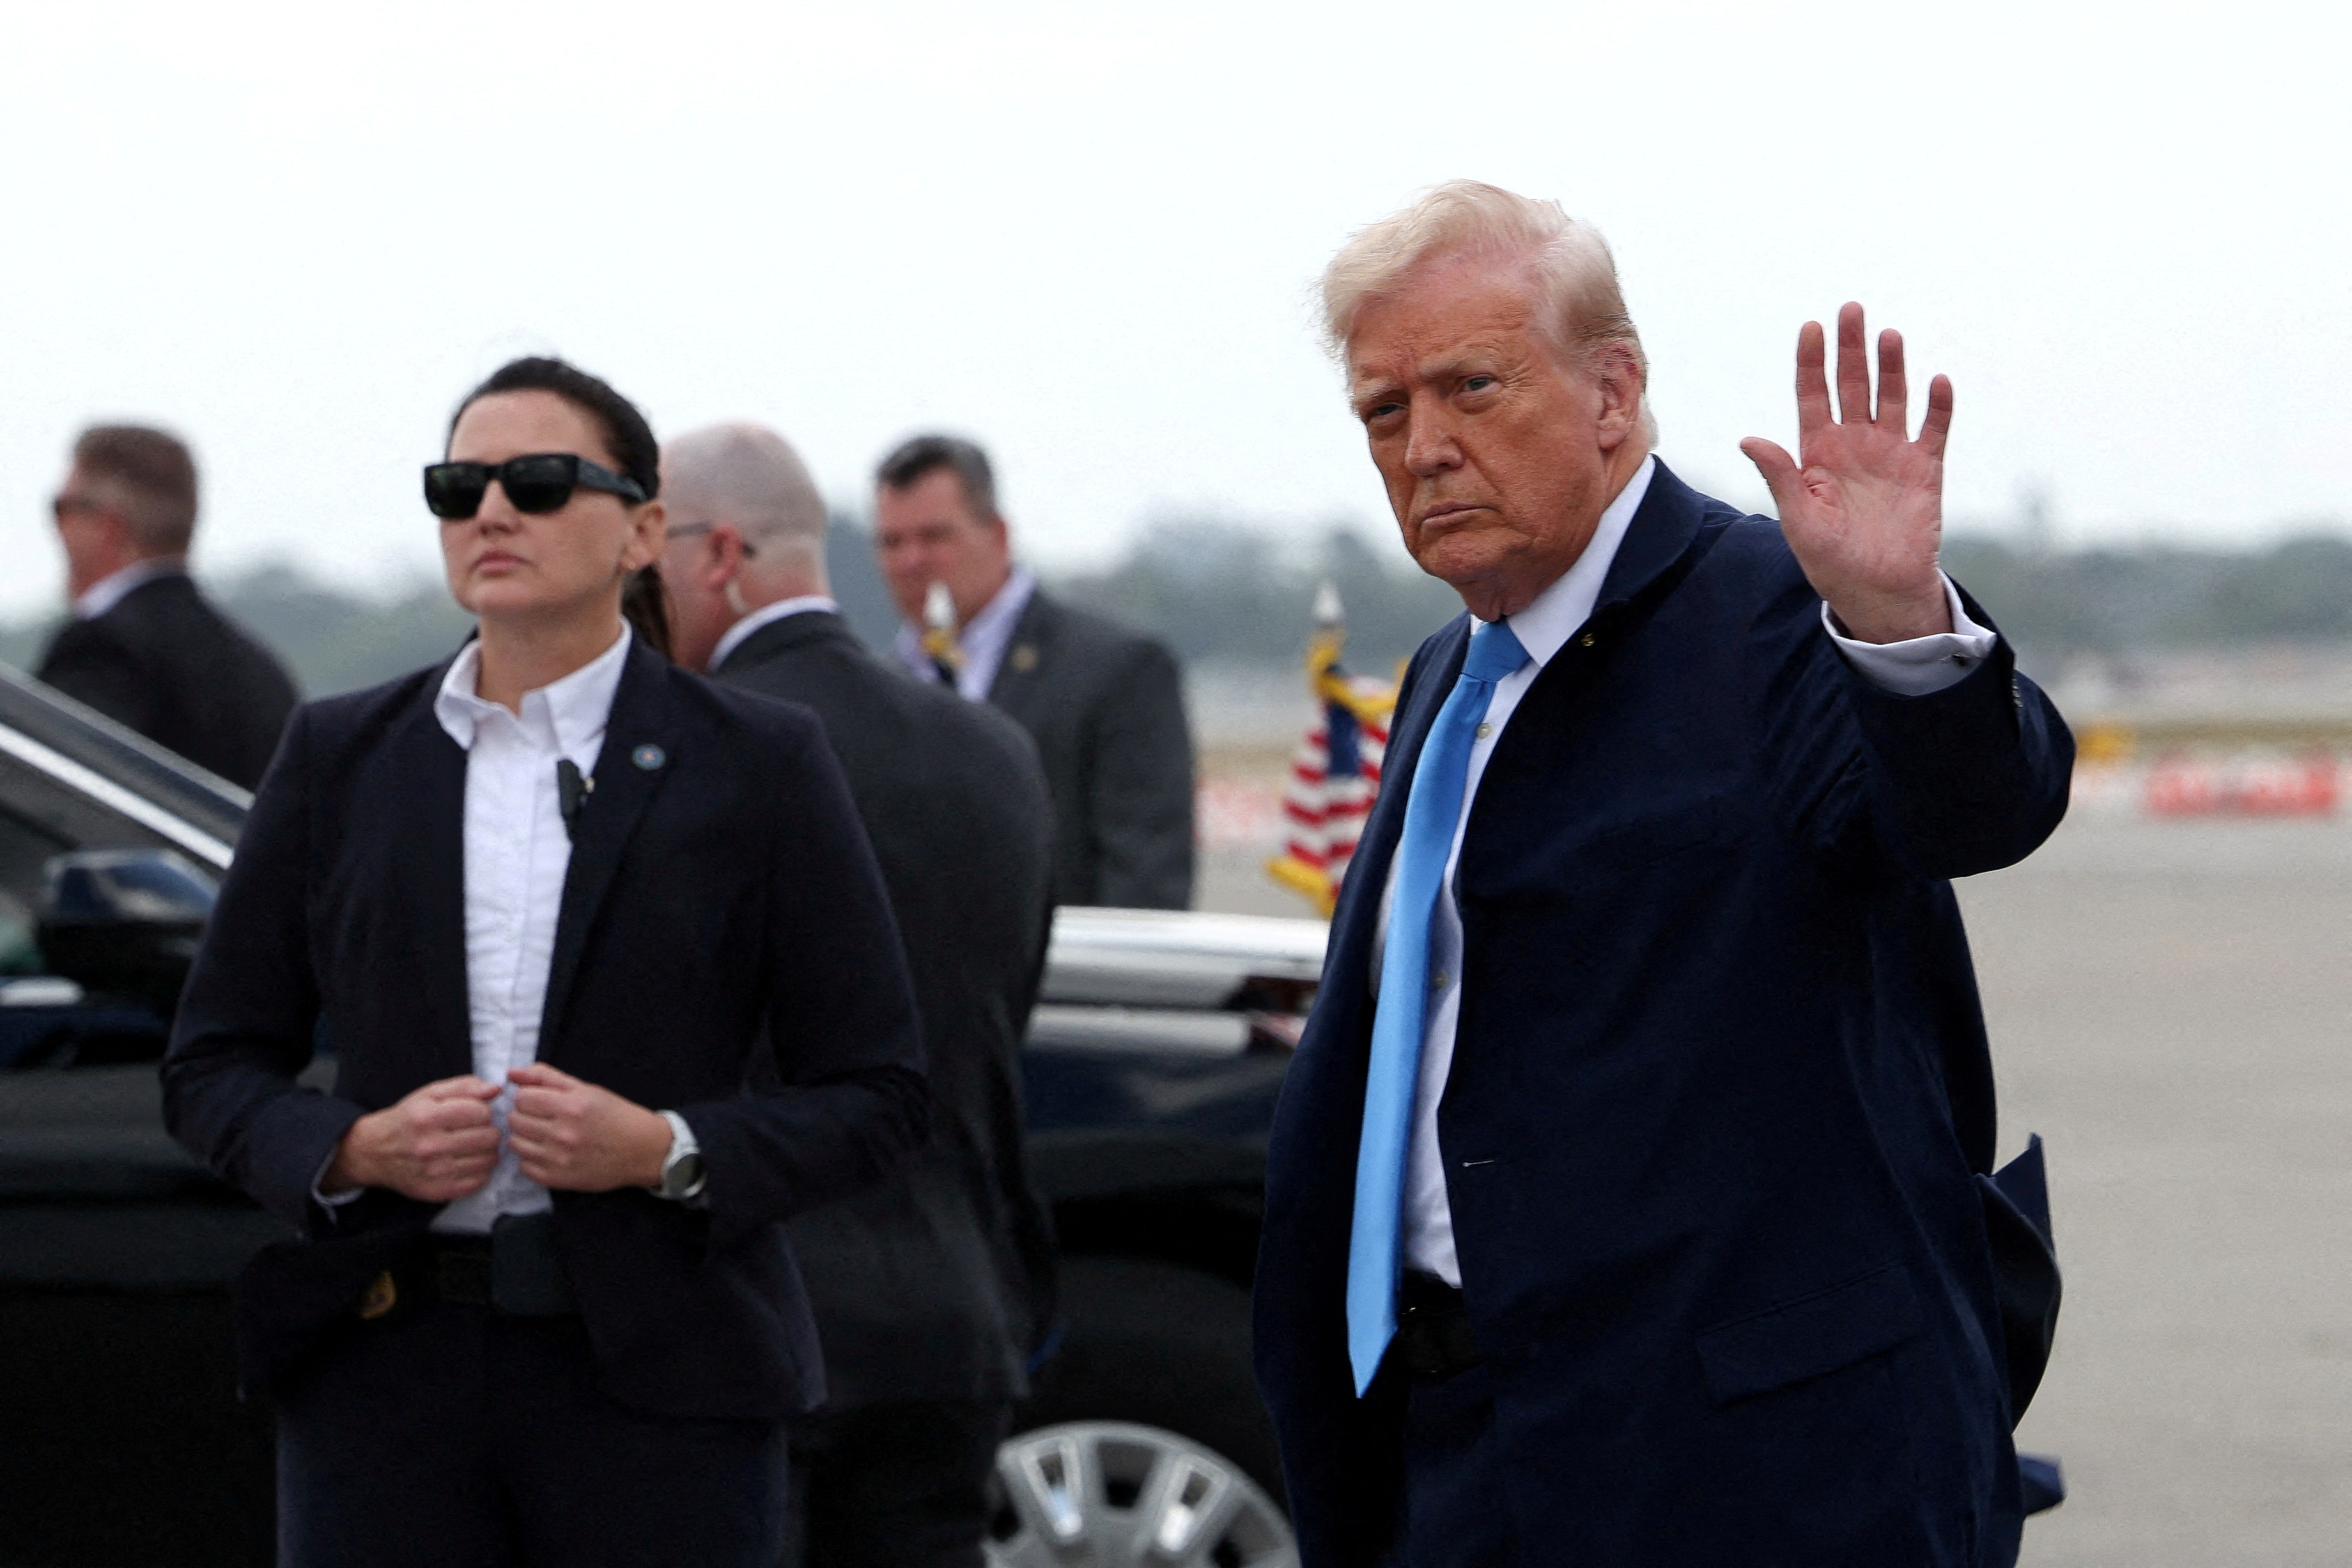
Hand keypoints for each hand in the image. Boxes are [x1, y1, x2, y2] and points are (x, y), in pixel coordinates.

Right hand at [325, 1076, 501, 1202]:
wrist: (375, 1152)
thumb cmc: (408, 1119)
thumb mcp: (430, 1094)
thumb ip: (465, 1087)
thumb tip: (495, 1089)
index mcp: (427, 1117)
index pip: (481, 1112)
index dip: (483, 1110)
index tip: (474, 1113)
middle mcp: (430, 1146)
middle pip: (489, 1137)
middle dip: (488, 1130)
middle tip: (476, 1130)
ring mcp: (434, 1172)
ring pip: (489, 1160)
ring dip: (487, 1151)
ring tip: (472, 1146)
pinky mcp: (438, 1191)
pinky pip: (480, 1181)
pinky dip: (480, 1170)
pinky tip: (467, 1162)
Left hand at [506, 1062, 672, 1192]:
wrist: (642, 1150)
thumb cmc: (614, 1115)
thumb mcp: (585, 1088)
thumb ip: (546, 1077)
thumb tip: (511, 1073)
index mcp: (571, 1106)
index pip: (521, 1098)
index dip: (529, 1097)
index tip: (542, 1101)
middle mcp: (563, 1134)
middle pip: (515, 1120)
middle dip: (525, 1115)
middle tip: (544, 1117)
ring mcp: (559, 1160)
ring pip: (515, 1144)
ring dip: (526, 1137)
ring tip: (545, 1134)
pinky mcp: (558, 1180)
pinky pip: (524, 1167)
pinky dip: (532, 1159)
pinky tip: (549, 1152)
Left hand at [1741, 302, 1953, 643]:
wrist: (1876, 591)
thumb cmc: (1830, 559)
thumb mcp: (1799, 519)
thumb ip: (1780, 476)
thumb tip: (1748, 438)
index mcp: (1818, 452)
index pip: (1812, 395)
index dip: (1812, 361)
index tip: (1811, 326)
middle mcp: (1854, 443)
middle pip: (1852, 384)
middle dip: (1851, 348)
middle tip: (1851, 309)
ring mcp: (1891, 452)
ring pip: (1892, 397)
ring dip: (1892, 367)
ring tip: (1889, 334)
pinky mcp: (1925, 469)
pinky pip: (1933, 429)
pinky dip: (1938, 406)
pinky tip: (1937, 381)